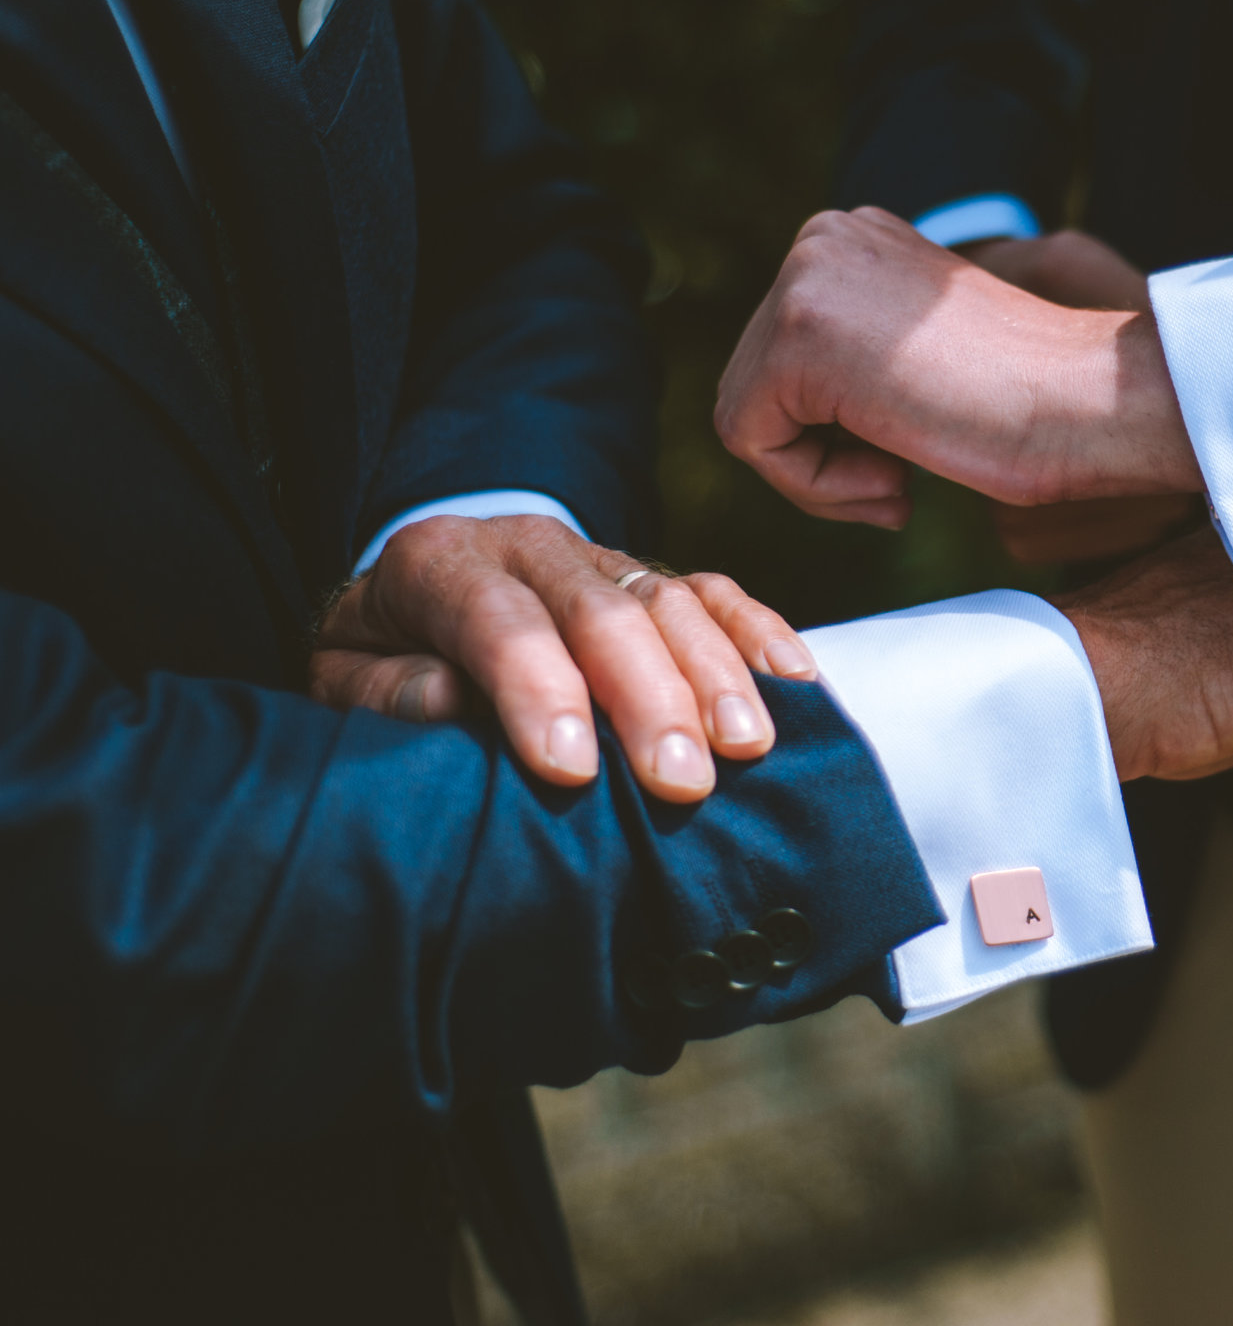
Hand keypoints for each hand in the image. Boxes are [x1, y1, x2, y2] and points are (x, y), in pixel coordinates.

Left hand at [310, 515, 818, 802]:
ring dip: (716, 676)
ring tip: (746, 746)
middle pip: (601, 611)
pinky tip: (795, 683)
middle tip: (680, 779)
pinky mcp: (654, 576)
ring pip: (670, 600)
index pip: (496, 621)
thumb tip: (452, 700)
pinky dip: (760, 633)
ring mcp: (601, 557)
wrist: (420, 595)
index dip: (536, 690)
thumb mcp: (344, 676)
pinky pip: (718, 592)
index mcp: (439, 564)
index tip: (571, 769)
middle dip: (647, 697)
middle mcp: (529, 546)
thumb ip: (385, 691)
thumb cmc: (386, 659)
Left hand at [715, 208, 1202, 528]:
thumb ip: (858, 354)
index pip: (781, 358)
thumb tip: (792, 402)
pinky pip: (751, 441)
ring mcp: (807, 278)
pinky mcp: (800, 335)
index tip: (911, 450)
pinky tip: (895, 481)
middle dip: (822, 456)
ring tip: (901, 481)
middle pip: (754, 385)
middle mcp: (821, 237)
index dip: (835, 434)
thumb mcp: (922, 355)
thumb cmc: (1032, 404)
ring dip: (820, 478)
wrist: (1093, 404)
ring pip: (747, 417)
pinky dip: (815, 489)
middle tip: (904, 481)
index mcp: (853, 236)